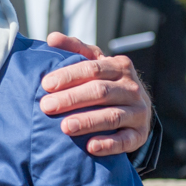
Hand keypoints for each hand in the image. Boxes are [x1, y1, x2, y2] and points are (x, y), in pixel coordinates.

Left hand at [41, 33, 150, 156]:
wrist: (135, 109)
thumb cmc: (106, 83)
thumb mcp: (95, 63)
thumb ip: (75, 50)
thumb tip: (52, 38)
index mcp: (119, 67)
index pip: (93, 68)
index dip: (69, 76)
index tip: (46, 84)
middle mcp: (131, 88)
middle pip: (100, 91)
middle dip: (72, 99)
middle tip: (46, 106)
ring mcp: (138, 111)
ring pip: (112, 116)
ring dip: (88, 122)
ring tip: (64, 127)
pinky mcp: (139, 134)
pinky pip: (125, 140)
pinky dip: (108, 144)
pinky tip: (90, 147)